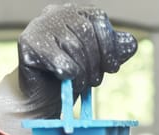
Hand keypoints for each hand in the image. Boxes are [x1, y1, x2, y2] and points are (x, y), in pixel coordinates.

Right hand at [0, 4, 136, 134]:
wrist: (45, 98)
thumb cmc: (73, 77)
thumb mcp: (99, 63)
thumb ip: (115, 51)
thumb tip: (131, 43)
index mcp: (77, 13)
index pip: (99, 19)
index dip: (109, 48)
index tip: (112, 69)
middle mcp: (56, 12)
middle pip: (86, 33)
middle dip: (95, 64)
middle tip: (94, 81)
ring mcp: (39, 25)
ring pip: (73, 47)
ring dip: (82, 73)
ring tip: (79, 83)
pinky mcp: (28, 42)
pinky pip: (59, 60)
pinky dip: (68, 75)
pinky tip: (65, 80)